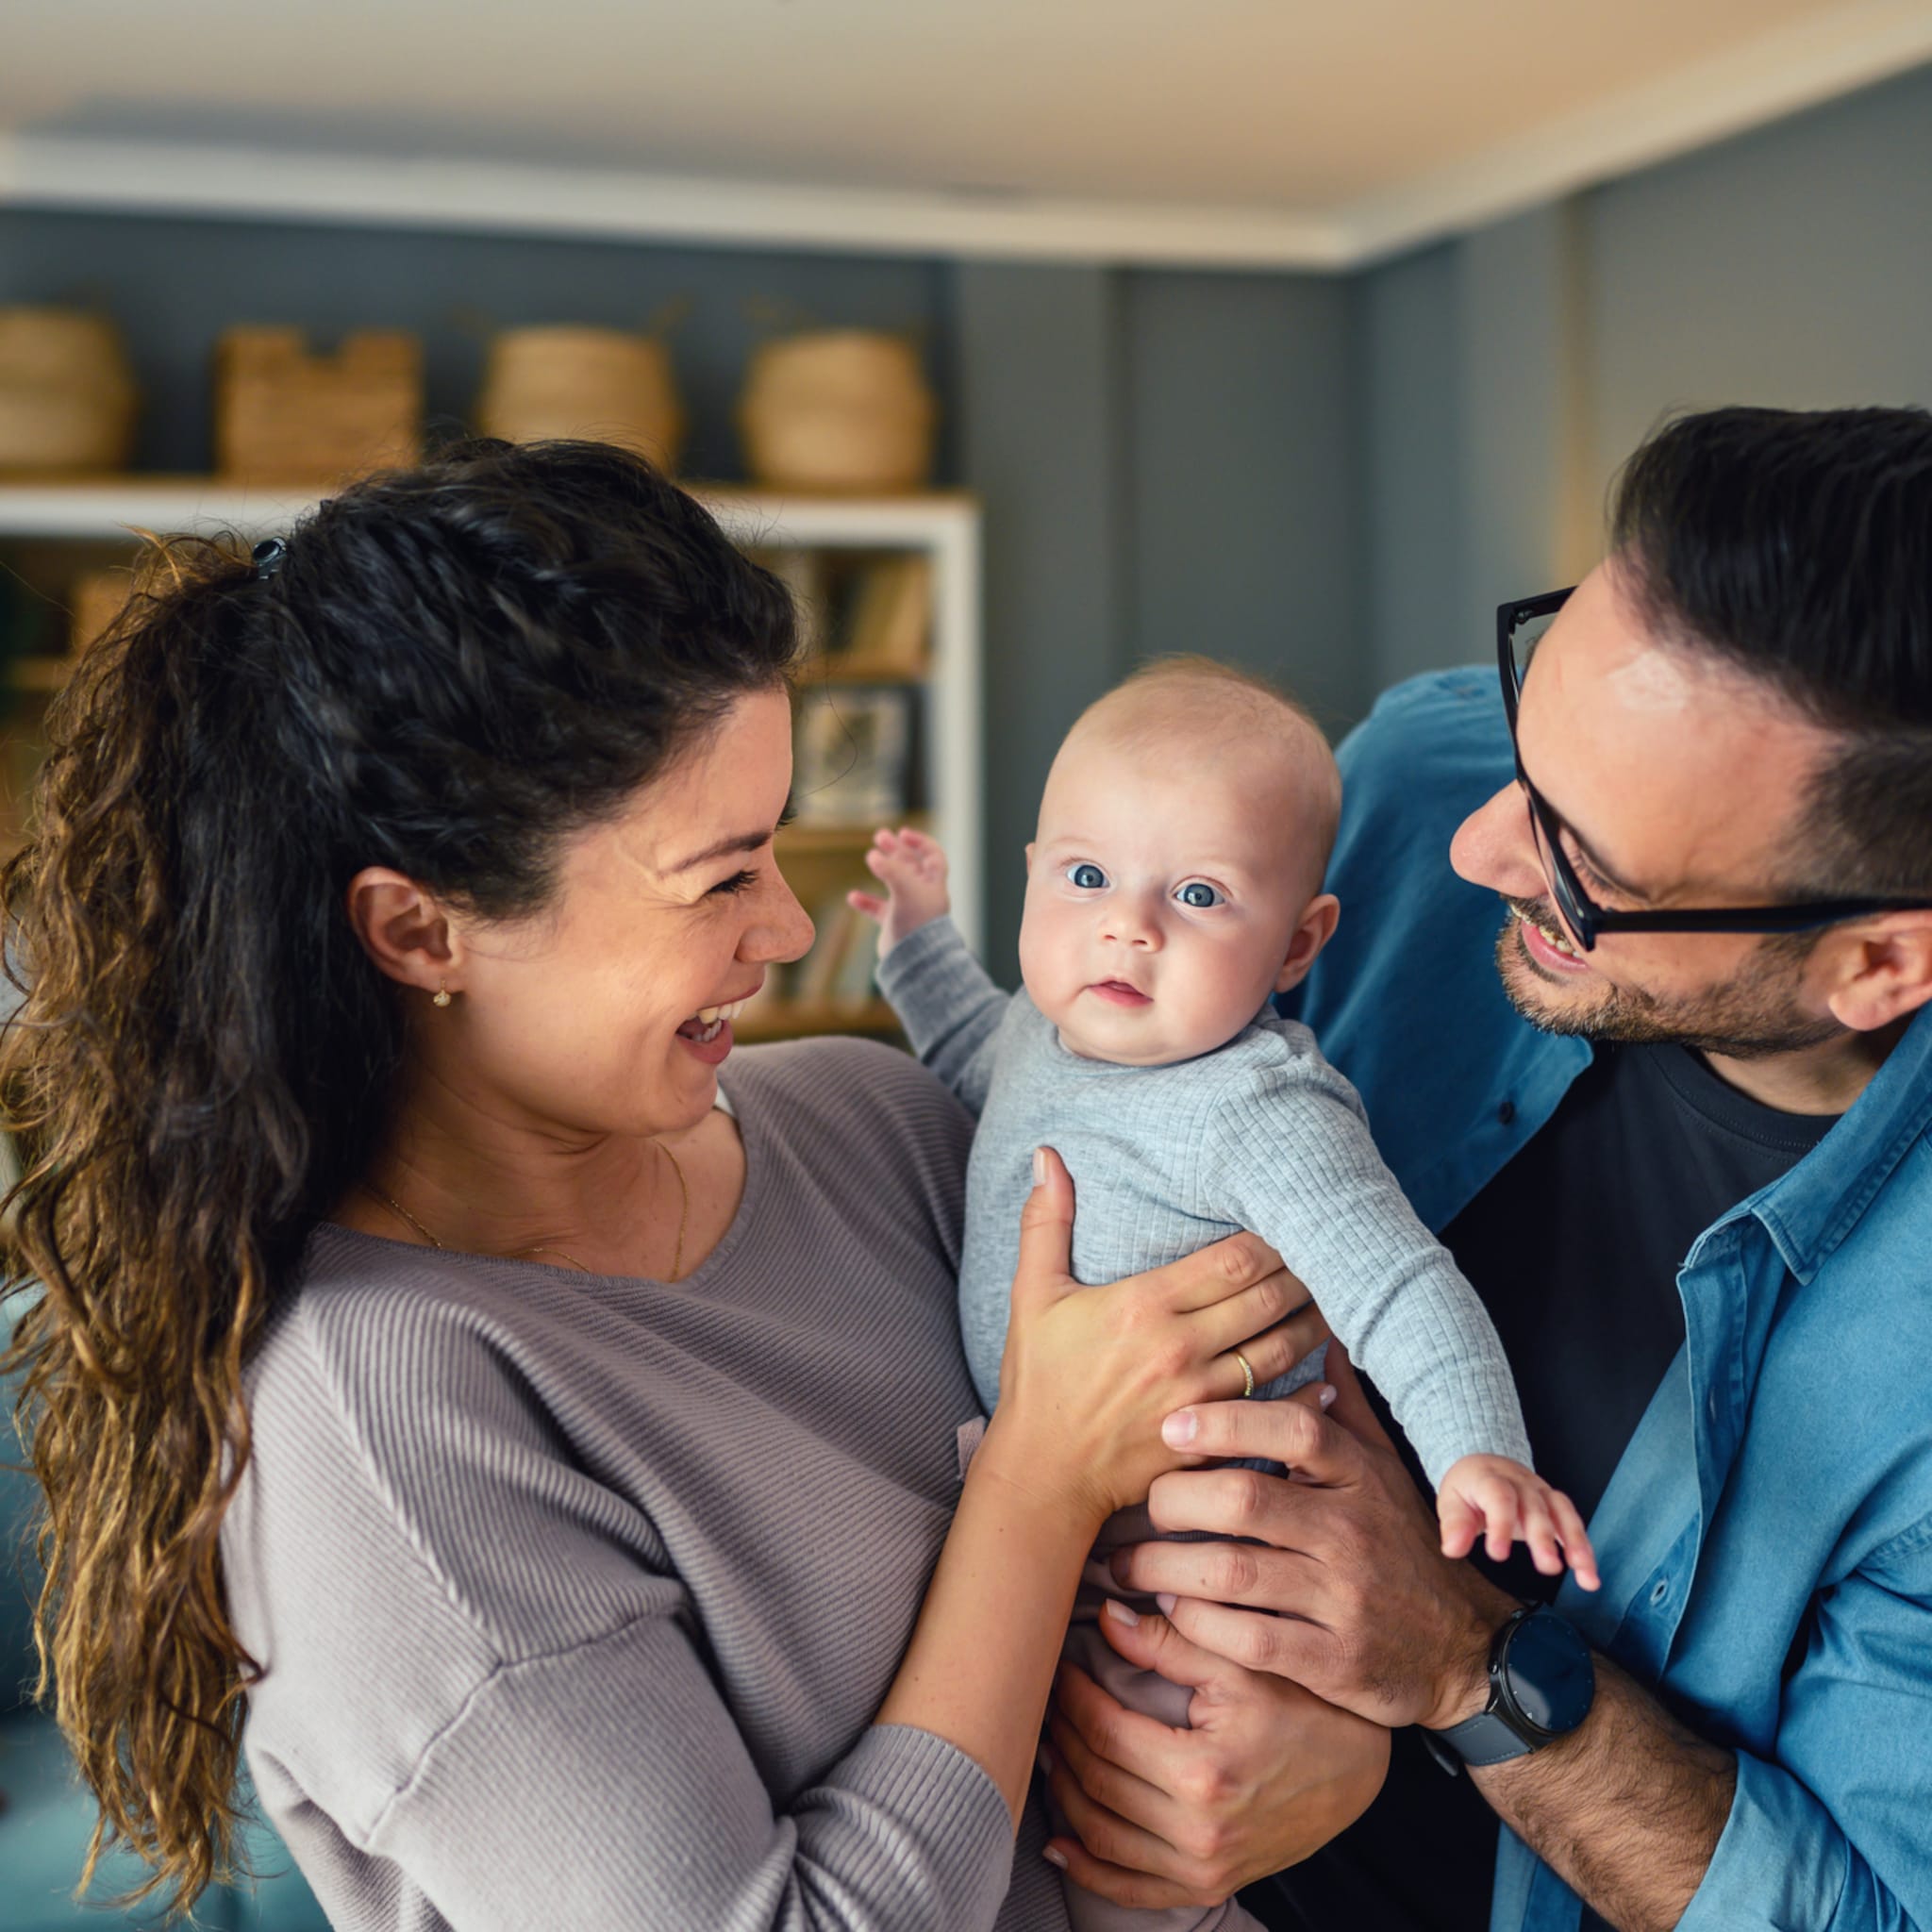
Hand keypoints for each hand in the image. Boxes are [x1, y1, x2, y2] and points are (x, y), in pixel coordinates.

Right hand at [847, 825, 949, 956]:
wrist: (916, 961)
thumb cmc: (918, 924)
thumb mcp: (906, 890)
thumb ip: (890, 870)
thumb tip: (873, 854)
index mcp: (933, 884)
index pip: (933, 856)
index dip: (920, 842)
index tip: (903, 833)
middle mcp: (923, 895)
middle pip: (911, 865)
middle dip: (896, 849)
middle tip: (879, 836)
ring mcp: (908, 909)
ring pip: (895, 883)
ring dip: (883, 869)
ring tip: (869, 856)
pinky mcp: (895, 924)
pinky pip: (879, 909)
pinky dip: (866, 901)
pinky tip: (852, 897)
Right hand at [976, 1149, 1314, 1529]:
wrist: (1044, 1475)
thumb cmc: (1038, 1381)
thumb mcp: (1033, 1296)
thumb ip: (1046, 1222)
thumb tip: (1046, 1155)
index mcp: (1143, 1306)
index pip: (1232, 1260)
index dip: (1271, 1238)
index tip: (1288, 1220)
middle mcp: (1180, 1349)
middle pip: (1266, 1298)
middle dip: (1303, 1270)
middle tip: (1328, 1251)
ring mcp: (1201, 1398)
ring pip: (1280, 1349)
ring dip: (1314, 1320)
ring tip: (1336, 1296)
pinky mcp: (1211, 1437)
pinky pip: (1276, 1406)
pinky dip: (1309, 1386)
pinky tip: (1330, 1369)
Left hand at [1040, 1523, 1388, 1908]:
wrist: (1358, 1769)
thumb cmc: (1302, 1706)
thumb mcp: (1240, 1665)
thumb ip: (1168, 1643)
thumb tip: (1106, 1617)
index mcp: (1201, 1772)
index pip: (1104, 1731)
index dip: (1071, 1695)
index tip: (1058, 1665)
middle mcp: (1197, 1830)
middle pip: (1096, 1780)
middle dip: (1060, 1736)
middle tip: (1045, 1700)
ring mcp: (1202, 1866)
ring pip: (1101, 1834)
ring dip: (1062, 1792)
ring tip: (1046, 1751)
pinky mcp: (1209, 1884)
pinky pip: (1132, 1889)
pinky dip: (1088, 1868)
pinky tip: (1059, 1842)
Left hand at [1109, 1342, 1514, 1732]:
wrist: (1463, 1647)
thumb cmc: (1400, 1544)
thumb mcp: (1384, 1470)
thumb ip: (1344, 1408)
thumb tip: (1318, 1334)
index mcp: (1359, 1476)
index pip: (1294, 1429)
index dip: (1227, 1420)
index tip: (1171, 1425)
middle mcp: (1353, 1532)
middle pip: (1245, 1499)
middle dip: (1174, 1500)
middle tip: (1140, 1505)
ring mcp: (1345, 1599)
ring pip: (1233, 1573)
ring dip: (1165, 1567)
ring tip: (1128, 1563)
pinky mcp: (1334, 1661)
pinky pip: (1247, 1640)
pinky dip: (1196, 1624)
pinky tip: (1172, 1608)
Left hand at [1438, 1452, 1598, 1590]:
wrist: (1485, 1465)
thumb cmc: (1468, 1488)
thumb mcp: (1451, 1501)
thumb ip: (1454, 1524)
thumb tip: (1453, 1548)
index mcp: (1490, 1478)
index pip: (1499, 1497)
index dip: (1501, 1524)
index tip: (1497, 1554)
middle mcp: (1521, 1482)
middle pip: (1535, 1507)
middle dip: (1543, 1537)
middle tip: (1548, 1567)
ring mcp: (1541, 1492)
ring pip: (1563, 1512)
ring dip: (1576, 1542)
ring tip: (1583, 1571)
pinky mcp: (1555, 1506)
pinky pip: (1573, 1524)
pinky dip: (1584, 1549)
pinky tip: (1589, 1576)